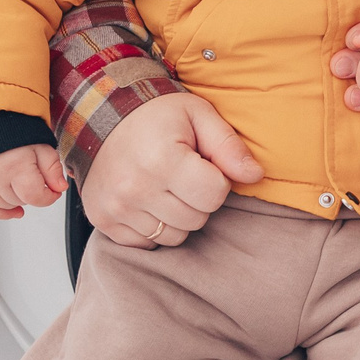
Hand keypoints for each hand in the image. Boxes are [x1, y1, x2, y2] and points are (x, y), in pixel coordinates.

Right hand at [0, 144, 66, 220]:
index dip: (49, 197)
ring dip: (18, 200)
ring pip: (6, 205)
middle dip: (34, 193)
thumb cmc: (16, 132)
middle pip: (21, 201)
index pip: (35, 197)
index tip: (54, 192)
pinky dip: (0, 212)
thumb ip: (53, 169)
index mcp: (16, 166)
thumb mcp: (42, 146)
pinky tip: (14, 211)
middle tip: (37, 179)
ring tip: (23, 185)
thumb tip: (60, 188)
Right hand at [81, 91, 263, 248]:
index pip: (215, 195)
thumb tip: (256, 175)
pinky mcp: (103, 221)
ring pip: (173, 236)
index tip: (204, 165)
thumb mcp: (199, 115)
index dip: (217, 180)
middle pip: (196, 219)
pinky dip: (153, 227)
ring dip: (178, 217)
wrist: (103, 116)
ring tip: (167, 187)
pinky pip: (145, 244)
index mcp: (163, 160)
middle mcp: (135, 188)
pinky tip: (149, 201)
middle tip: (185, 175)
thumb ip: (229, 146)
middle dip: (199, 199)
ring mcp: (116, 208)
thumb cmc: (157, 115)